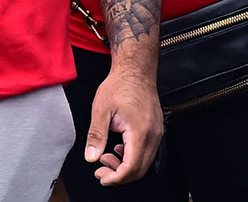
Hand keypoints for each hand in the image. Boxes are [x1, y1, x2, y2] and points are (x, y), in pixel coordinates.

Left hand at [85, 60, 162, 185]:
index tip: (101, 177)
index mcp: (139, 132)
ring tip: (106, 156)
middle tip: (100, 169)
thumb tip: (91, 157)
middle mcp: (153, 136)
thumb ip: (96, 136)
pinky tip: (117, 148)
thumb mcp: (101, 110)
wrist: (135, 70)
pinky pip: (146, 152)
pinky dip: (131, 156)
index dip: (116, 177)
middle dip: (119, 175)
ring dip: (125, 166)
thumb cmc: (119, 86)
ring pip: (144, 162)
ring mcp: (157, 134)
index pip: (131, 167)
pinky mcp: (156, 130)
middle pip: (139, 170)